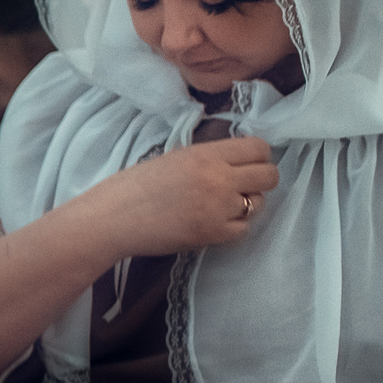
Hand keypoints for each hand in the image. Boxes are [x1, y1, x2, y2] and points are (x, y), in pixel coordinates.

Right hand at [93, 135, 278, 257]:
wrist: (112, 219)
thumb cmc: (134, 187)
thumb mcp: (175, 159)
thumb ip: (208, 159)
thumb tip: (236, 163)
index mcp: (206, 154)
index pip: (259, 148)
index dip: (258, 157)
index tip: (247, 165)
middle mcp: (218, 178)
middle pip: (269, 175)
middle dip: (260, 181)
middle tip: (243, 188)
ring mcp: (217, 208)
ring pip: (259, 204)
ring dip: (247, 206)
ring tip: (224, 208)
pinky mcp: (211, 234)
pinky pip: (243, 230)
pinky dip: (233, 228)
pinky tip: (215, 224)